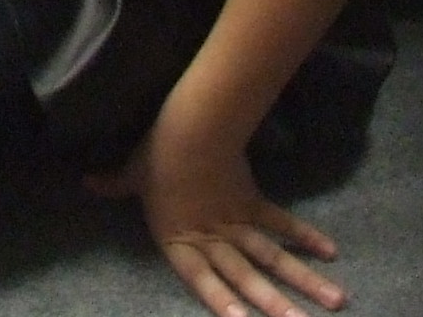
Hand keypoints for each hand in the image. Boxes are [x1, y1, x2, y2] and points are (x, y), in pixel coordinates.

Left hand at [93, 119, 344, 316]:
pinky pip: (282, 224)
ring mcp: (237, 223)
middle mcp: (213, 238)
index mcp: (180, 239)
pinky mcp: (254, 203)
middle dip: (275, 306)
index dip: (221, 305)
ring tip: (335, 301)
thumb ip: (114, 185)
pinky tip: (330, 253)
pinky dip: (305, 237)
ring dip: (303, 280)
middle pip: (247, 279)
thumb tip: (87, 182)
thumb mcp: (132, 173)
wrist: (192, 125)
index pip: (202, 281)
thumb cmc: (157, 153)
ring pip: (272, 258)